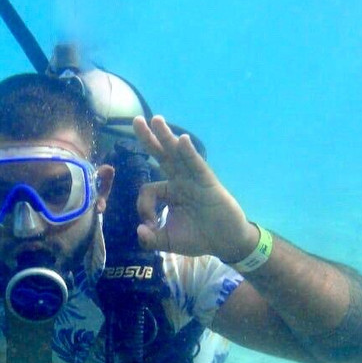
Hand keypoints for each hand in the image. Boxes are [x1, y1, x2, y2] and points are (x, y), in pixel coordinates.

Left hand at [132, 115, 256, 261]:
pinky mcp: (208, 182)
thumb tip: (139, 230)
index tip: (149, 224)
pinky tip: (182, 140)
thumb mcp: (168, 241)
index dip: (143, 206)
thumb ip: (151, 239)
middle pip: (161, 156)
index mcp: (169, 192)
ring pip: (177, 155)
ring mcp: (194, 180)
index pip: (148, 189)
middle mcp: (180, 181)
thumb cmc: (198, 238)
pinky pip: (196, 166)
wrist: (225, 243)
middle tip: (136, 120)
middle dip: (148, 138)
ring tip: (155, 119)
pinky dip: (189, 153)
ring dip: (166, 137)